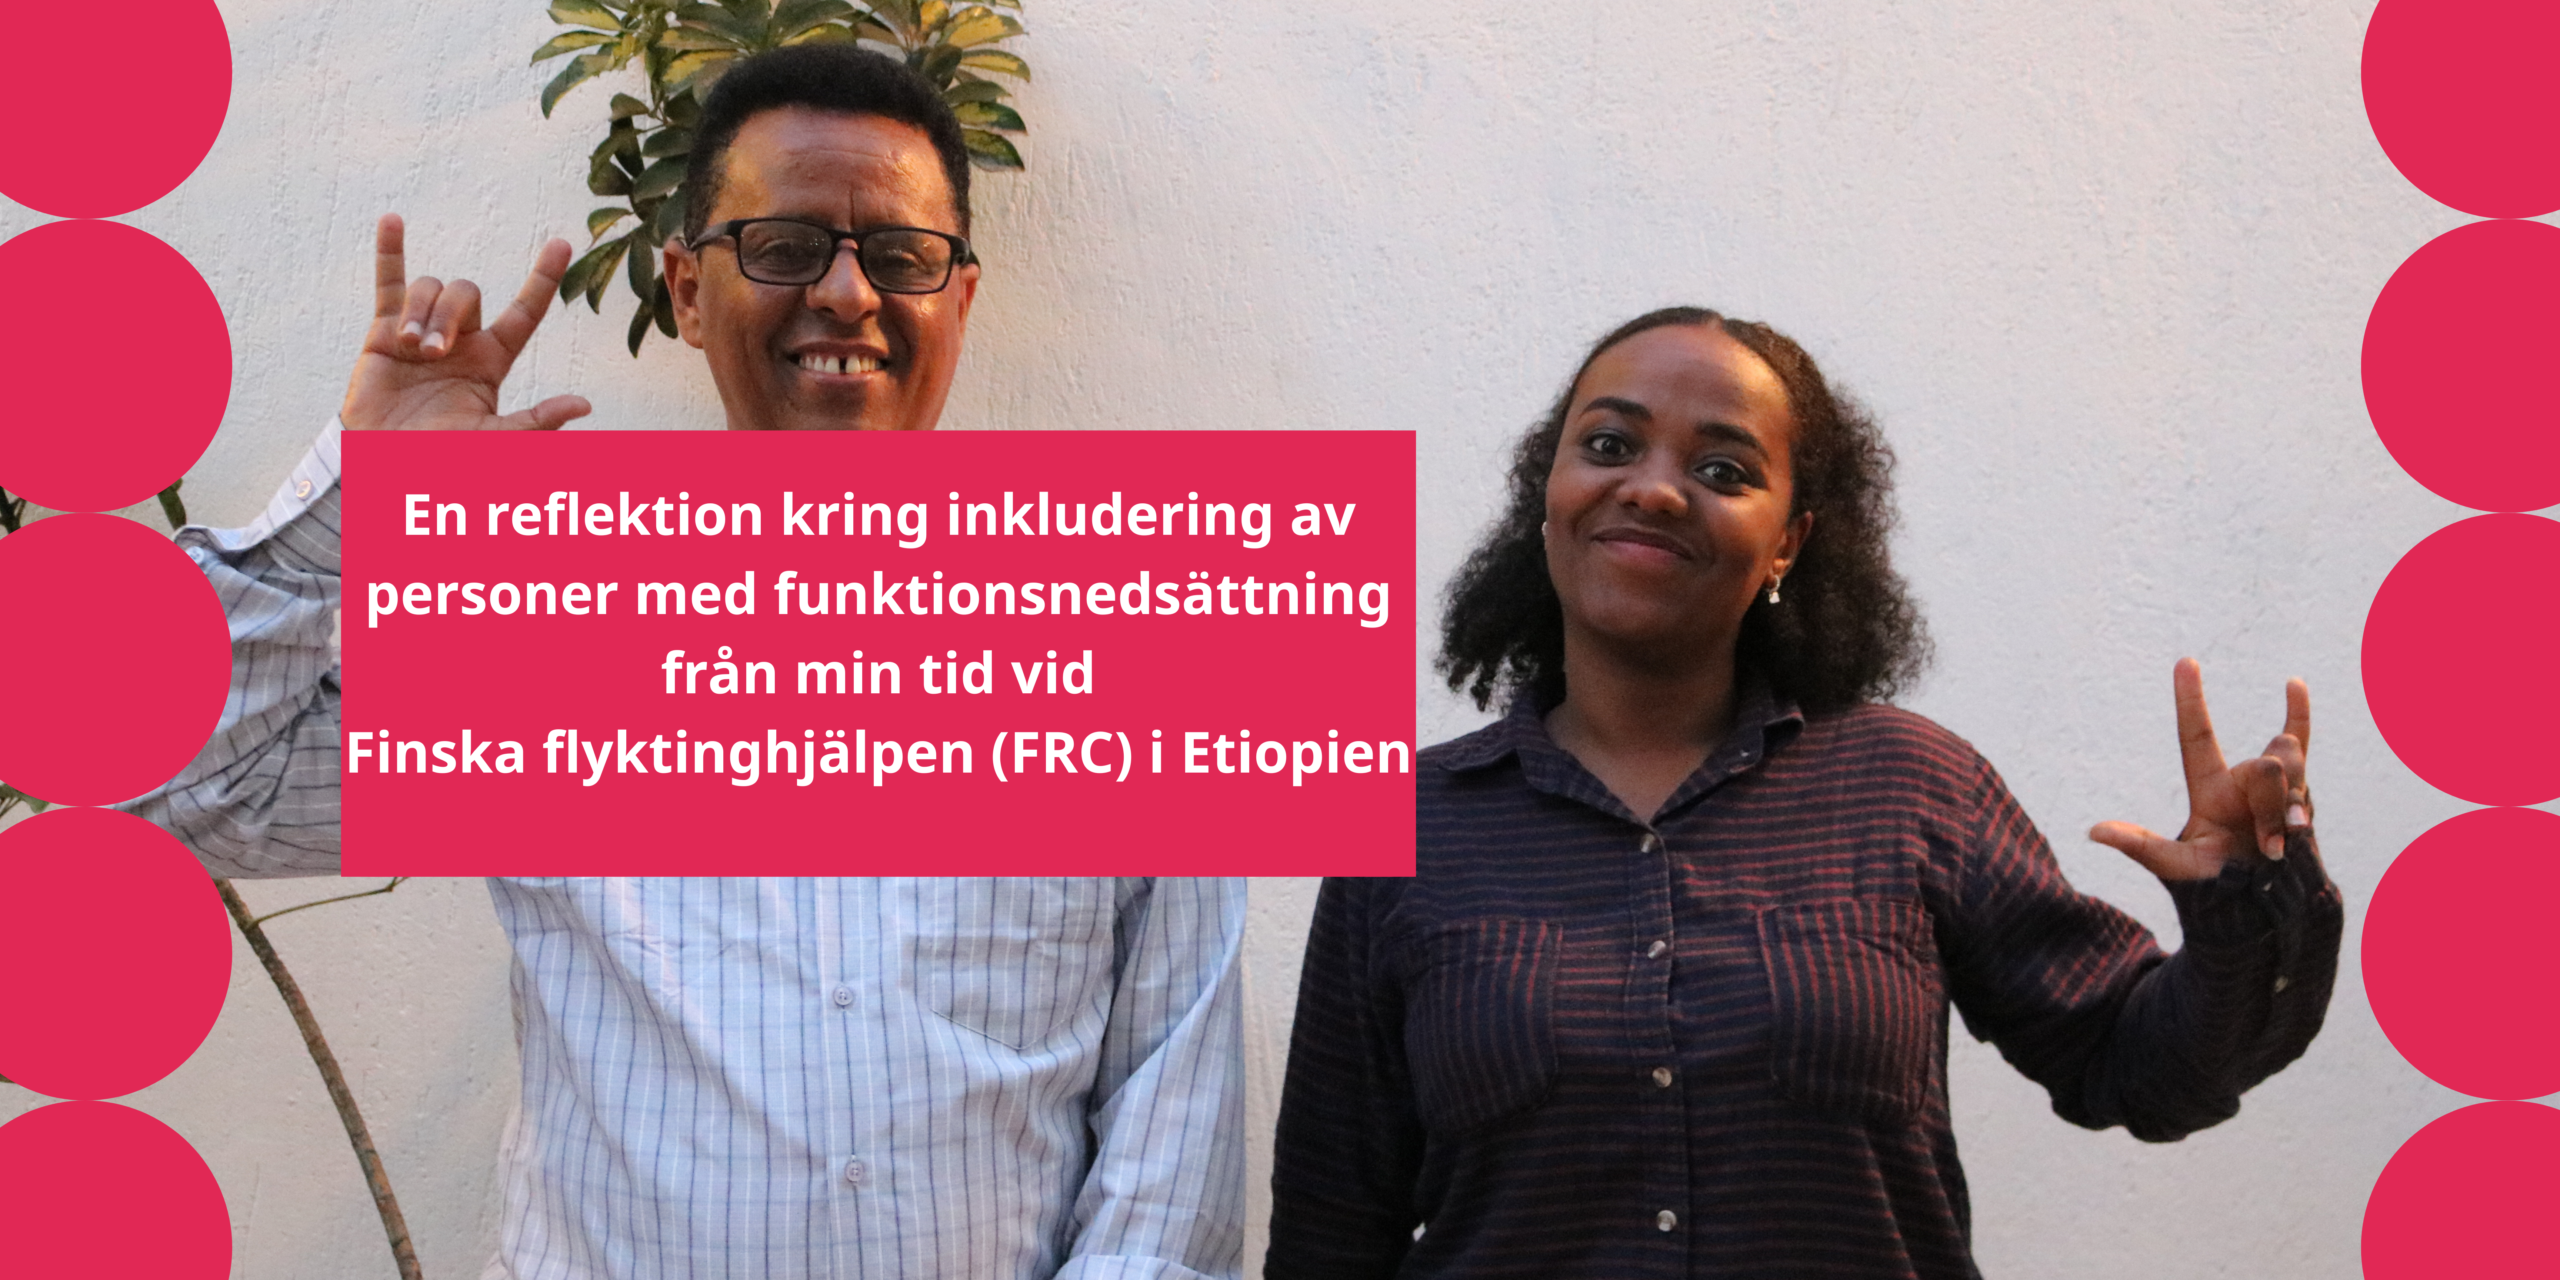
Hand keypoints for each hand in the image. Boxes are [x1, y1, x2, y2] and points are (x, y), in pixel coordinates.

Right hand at [339, 213, 592, 431]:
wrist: (386, 460)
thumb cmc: (443, 455)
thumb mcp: (495, 439)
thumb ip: (536, 422)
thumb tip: (583, 405)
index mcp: (493, 359)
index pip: (526, 311)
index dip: (544, 279)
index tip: (562, 244)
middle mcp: (461, 339)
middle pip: (466, 291)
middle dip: (449, 315)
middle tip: (433, 353)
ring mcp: (422, 330)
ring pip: (431, 287)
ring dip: (422, 312)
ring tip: (411, 349)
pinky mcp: (384, 330)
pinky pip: (389, 282)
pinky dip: (390, 251)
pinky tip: (392, 220)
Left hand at [2090, 658, 2309, 882]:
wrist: (2263, 905)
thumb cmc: (2215, 886)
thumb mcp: (2175, 866)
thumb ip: (2142, 846)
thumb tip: (2094, 831)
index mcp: (2210, 787)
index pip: (2198, 735)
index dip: (2191, 700)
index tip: (2185, 662)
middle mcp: (2243, 779)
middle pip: (2264, 765)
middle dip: (2272, 804)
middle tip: (2268, 846)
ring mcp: (2278, 785)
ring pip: (2291, 767)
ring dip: (2292, 808)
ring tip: (2284, 845)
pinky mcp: (2305, 795)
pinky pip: (2305, 745)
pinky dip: (2297, 715)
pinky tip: (2293, 684)